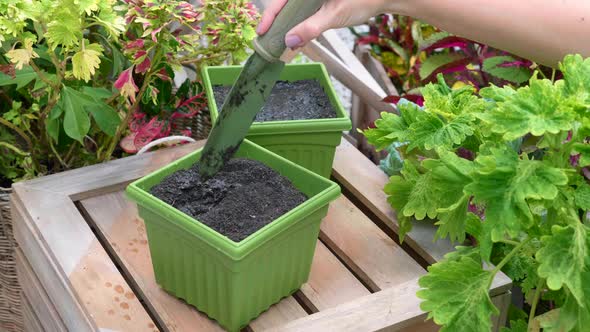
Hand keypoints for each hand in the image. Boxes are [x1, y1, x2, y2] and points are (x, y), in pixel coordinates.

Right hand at [257, 0, 406, 48]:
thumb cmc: (361, 0)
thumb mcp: (334, 15)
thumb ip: (311, 27)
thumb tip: (290, 41)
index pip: (280, 0)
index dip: (269, 16)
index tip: (261, 33)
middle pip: (284, 4)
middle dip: (275, 22)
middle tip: (267, 40)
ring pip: (293, 9)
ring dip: (286, 24)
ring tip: (279, 40)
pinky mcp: (320, 2)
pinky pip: (303, 11)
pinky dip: (298, 23)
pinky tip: (297, 36)